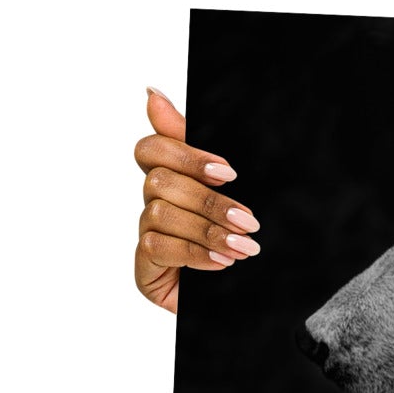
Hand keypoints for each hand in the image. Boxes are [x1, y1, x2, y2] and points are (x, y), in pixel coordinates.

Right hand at [133, 87, 261, 312]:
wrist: (246, 300)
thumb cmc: (237, 240)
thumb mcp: (230, 192)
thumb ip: (198, 148)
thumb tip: (151, 92)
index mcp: (172, 178)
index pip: (151, 148)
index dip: (185, 154)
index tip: (229, 172)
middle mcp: (153, 204)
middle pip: (159, 181)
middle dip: (209, 201)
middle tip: (249, 220)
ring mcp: (146, 236)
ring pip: (160, 214)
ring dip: (207, 230)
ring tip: (244, 248)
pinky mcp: (144, 268)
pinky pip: (157, 247)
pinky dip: (195, 253)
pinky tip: (222, 263)